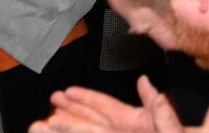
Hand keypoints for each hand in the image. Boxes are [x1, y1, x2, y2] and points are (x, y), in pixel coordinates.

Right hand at [30, 76, 181, 132]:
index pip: (104, 106)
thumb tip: (144, 81)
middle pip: (88, 121)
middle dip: (66, 115)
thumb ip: (157, 106)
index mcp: (133, 121)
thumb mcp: (169, 125)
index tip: (65, 93)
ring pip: (86, 132)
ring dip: (65, 129)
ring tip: (39, 126)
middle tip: (46, 107)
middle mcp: (121, 131)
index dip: (85, 99)